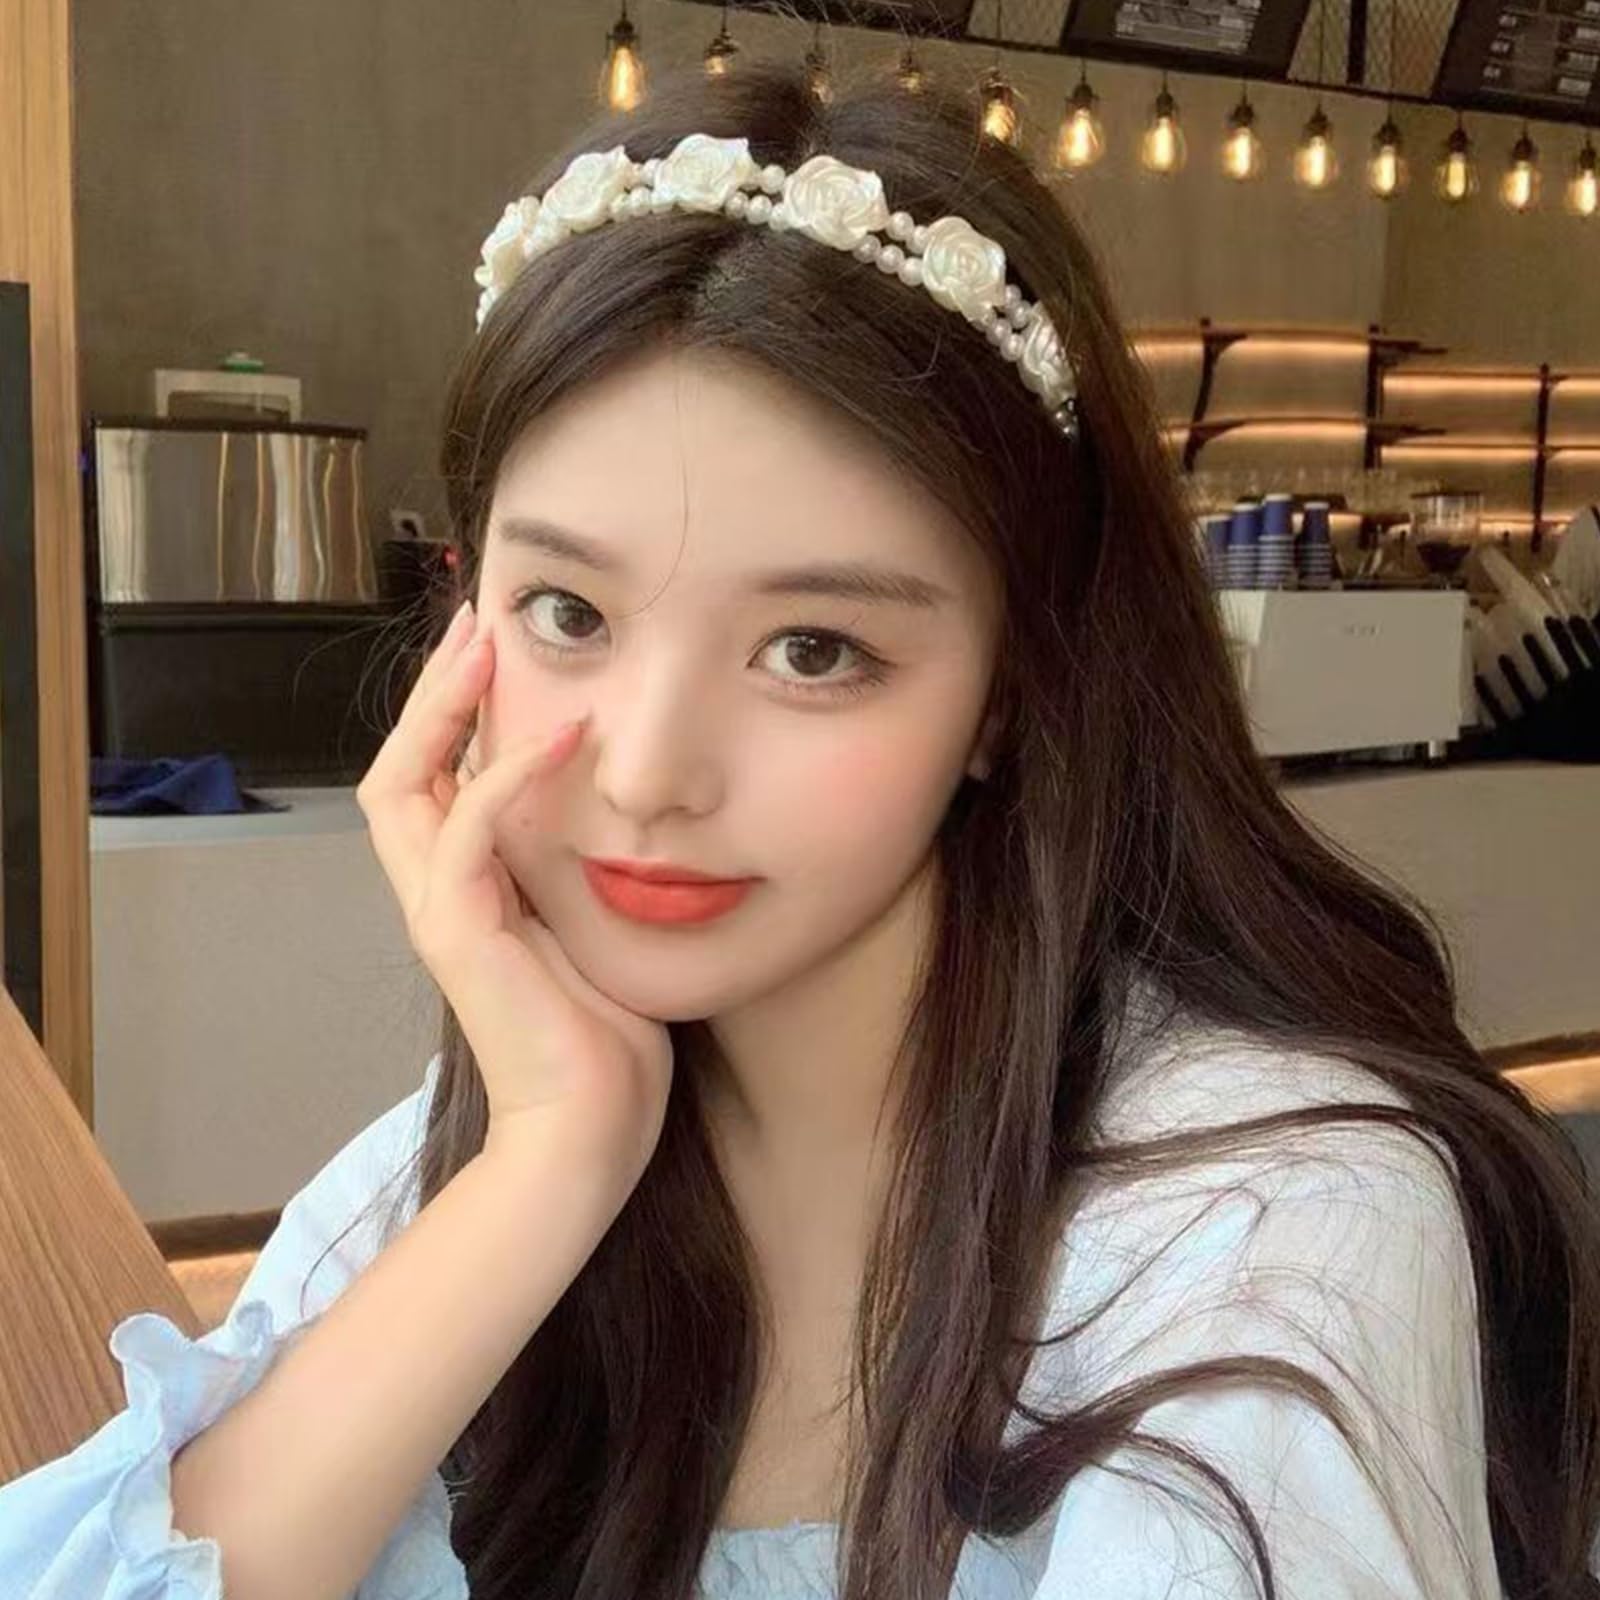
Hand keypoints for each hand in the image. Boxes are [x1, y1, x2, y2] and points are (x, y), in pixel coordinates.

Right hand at [357, 598, 673, 1192]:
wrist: (591, 1129)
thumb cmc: (609, 1040)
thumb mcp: (598, 929)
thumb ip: (585, 870)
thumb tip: (627, 811)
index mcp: (468, 890)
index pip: (435, 780)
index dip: (454, 712)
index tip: (500, 646)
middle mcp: (439, 893)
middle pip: (399, 768)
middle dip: (433, 690)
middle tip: (476, 621)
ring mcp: (441, 912)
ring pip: (404, 785)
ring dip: (445, 708)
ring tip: (489, 644)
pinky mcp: (458, 935)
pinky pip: (470, 832)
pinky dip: (509, 775)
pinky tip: (566, 733)